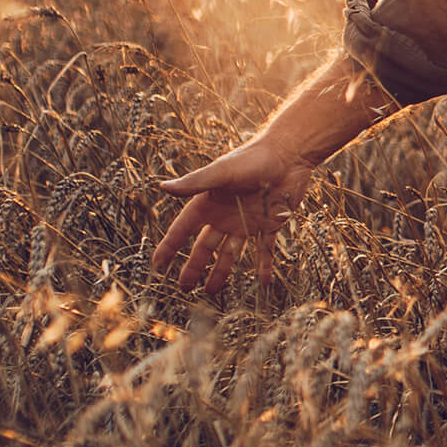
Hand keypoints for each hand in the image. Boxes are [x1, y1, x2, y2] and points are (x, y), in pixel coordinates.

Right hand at [150, 138, 313, 295]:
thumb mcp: (221, 173)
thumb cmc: (252, 159)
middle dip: (194, 267)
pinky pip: (264, 251)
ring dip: (221, 272)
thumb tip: (163, 188)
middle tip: (184, 288)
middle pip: (205, 246)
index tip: (157, 265)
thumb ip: (194, 183)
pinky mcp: (270, 225)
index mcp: (209, 203)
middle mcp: (225, 215)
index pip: (183, 229)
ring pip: (230, 253)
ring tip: (210, 292)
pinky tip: (262, 284)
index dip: (170, 246)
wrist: (289, 155)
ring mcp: (247, 222)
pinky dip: (263, 267)